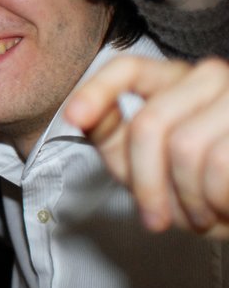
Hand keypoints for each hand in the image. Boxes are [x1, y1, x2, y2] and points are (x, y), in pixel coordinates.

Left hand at [64, 55, 228, 237]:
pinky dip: (215, 198)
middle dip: (145, 182)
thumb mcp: (147, 163)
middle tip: (155, 217)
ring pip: (185, 147)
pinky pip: (220, 164)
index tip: (74, 117)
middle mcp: (207, 78)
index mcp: (173, 80)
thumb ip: (113, 136)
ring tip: (198, 214)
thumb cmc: (201, 186)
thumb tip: (79, 115)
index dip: (96, 91)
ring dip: (186, 198)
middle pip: (149, 124)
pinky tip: (222, 206)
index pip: (128, 69)